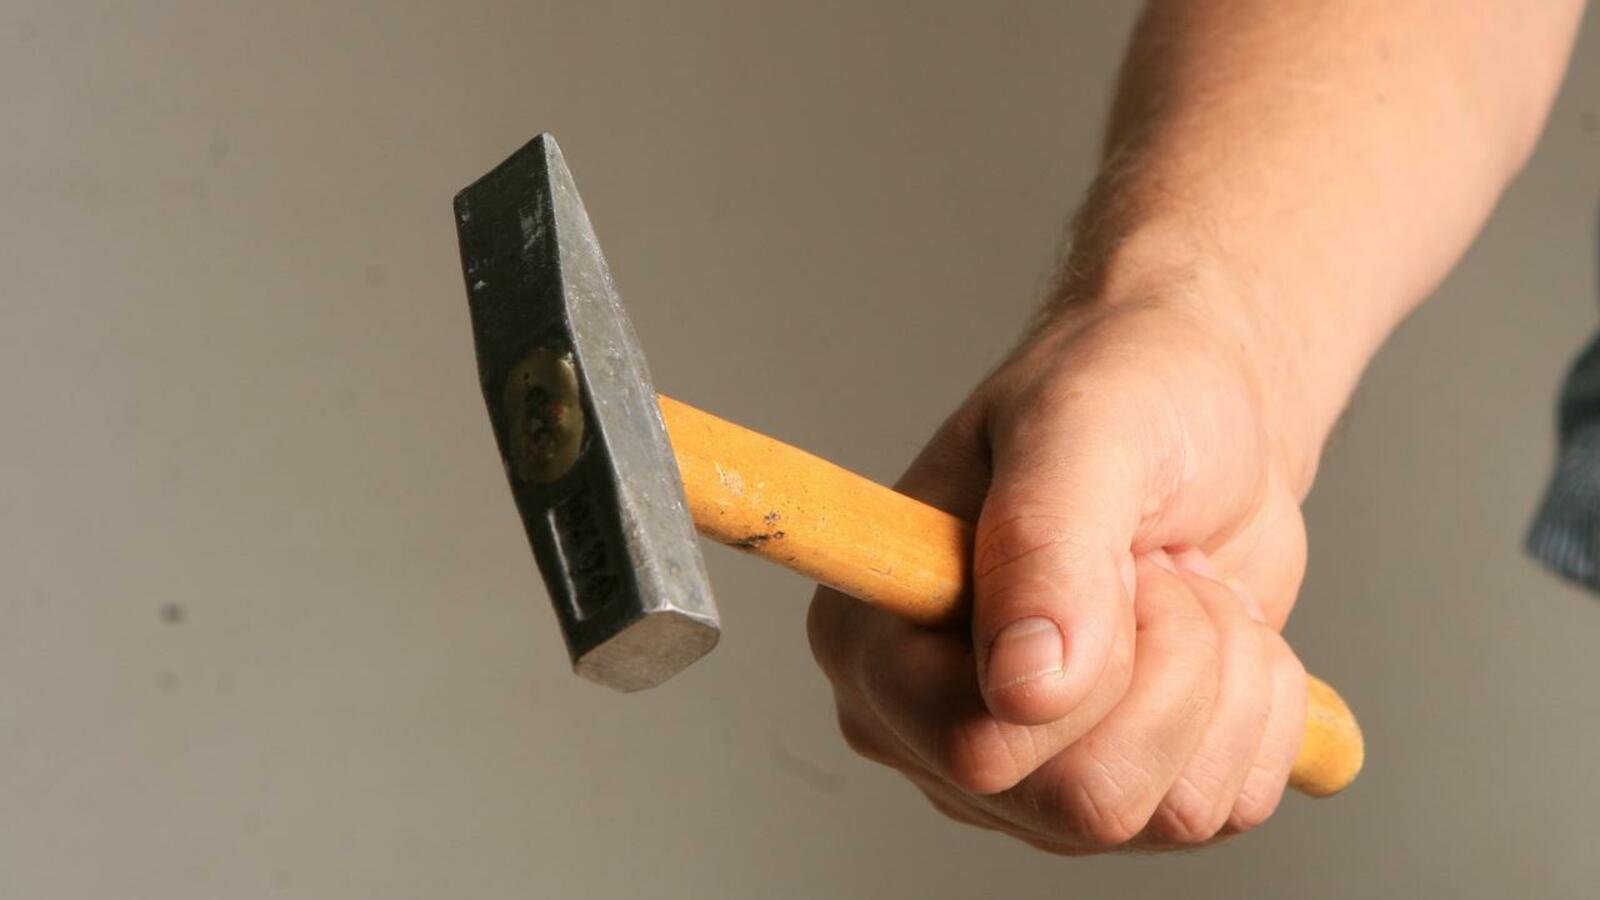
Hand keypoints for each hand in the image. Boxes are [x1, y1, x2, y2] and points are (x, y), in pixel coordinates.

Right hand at [807, 288, 1314, 852]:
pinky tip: (1217, 634)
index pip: (972, 746)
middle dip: (1172, 669)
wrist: (1204, 421)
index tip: (1120, 564)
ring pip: (1166, 813)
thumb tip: (1026, 689)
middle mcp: (931, 729)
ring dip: (1222, 680)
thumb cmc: (1122, 396)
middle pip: (1082, 800)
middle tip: (1156, 569)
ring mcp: (1028, 777)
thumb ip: (1043, 546)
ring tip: (1180, 588)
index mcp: (875, 641)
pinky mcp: (1120, 792)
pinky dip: (1261, 710)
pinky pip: (1227, 809)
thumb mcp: (1080, 430)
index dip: (1084, 676)